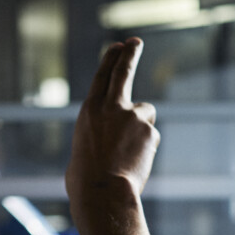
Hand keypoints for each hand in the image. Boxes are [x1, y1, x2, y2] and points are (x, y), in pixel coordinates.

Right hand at [66, 38, 159, 214]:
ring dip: (140, 127)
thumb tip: (116, 139)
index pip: (102, 77)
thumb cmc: (85, 179)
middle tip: (135, 42)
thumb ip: (100, 134)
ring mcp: (133, 118)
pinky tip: (135, 163)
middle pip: (123, 73)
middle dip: (129, 54)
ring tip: (127, 152)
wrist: (102, 193)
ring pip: (145, 114)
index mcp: (89, 110)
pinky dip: (146, 148)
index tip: (118, 45)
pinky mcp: (149, 132)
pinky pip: (151, 138)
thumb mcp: (83, 148)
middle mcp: (111, 107)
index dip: (111, 59)